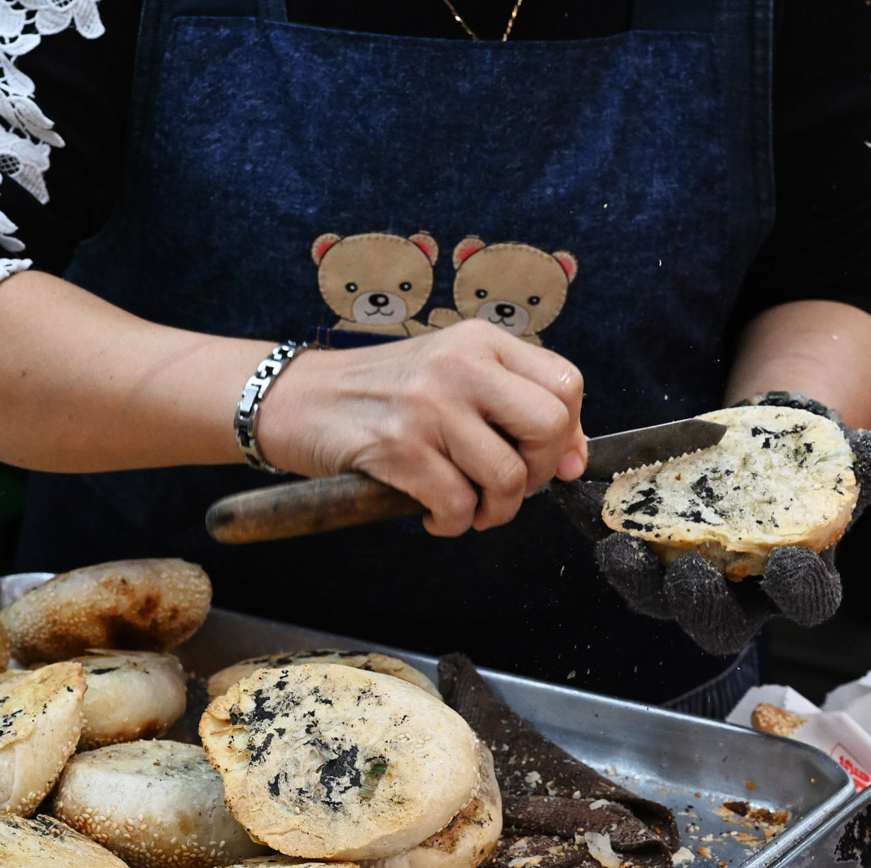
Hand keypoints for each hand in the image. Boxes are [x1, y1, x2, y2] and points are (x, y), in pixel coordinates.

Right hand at [256, 321, 587, 536]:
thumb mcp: (450, 376)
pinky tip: (433, 515)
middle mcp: (459, 365)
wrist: (298, 398)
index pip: (565, 383)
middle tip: (507, 487)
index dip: (570, 434)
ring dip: (494, 511)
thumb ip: (509, 405)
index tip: (550, 461)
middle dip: (537, 473)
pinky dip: (453, 524)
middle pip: (548, 426)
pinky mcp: (398, 446)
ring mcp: (428, 404)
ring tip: (469, 509)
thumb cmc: (381, 394)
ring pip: (507, 476)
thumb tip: (572, 460)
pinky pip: (457, 505)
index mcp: (479, 341)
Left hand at [552, 412, 870, 654]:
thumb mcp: (844, 460)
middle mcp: (737, 595)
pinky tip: (576, 497)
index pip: (804, 603)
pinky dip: (594, 525)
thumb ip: (868, 466)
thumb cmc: (808, 464)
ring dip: (635, 577)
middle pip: (716, 622)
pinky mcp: (641, 554)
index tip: (791, 564)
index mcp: (796, 582)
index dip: (797, 590)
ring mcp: (681, 581)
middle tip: (691, 574)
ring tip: (619, 547)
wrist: (758, 443)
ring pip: (656, 598)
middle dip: (701, 604)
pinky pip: (615, 549)